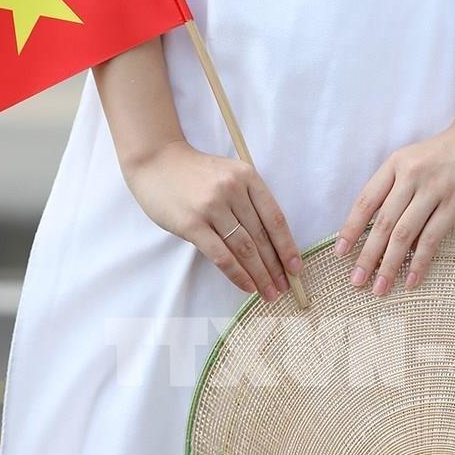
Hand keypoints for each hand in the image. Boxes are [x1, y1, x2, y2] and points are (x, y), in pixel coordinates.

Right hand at [123, 139, 303, 303]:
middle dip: (275, 266)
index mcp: (247, 176)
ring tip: (270, 293)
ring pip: (244, 248)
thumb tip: (270, 242)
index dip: (287, 245)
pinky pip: (220, 255)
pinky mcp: (192, 224)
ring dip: (260, 274)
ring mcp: (212, 207)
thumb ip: (248, 200)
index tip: (296, 267)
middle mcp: (233, 190)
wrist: (157, 162)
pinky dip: (237, 274)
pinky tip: (247, 287)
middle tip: (285, 288)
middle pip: (261, 236)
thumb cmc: (196, 172)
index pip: (274, 217)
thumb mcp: (229, 174)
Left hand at [333, 119, 454, 295]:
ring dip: (389, 264)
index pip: (366, 200)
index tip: (340, 252)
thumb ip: (397, 186)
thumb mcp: (414, 159)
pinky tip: (411, 280)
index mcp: (396, 163)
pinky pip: (432, 237)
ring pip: (404, 233)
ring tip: (380, 288)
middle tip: (356, 281)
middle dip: (367, 255)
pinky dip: (419, 261)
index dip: (351, 228)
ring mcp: (434, 189)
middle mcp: (411, 175)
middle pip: (382, 222)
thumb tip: (377, 227)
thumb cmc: (447, 151)